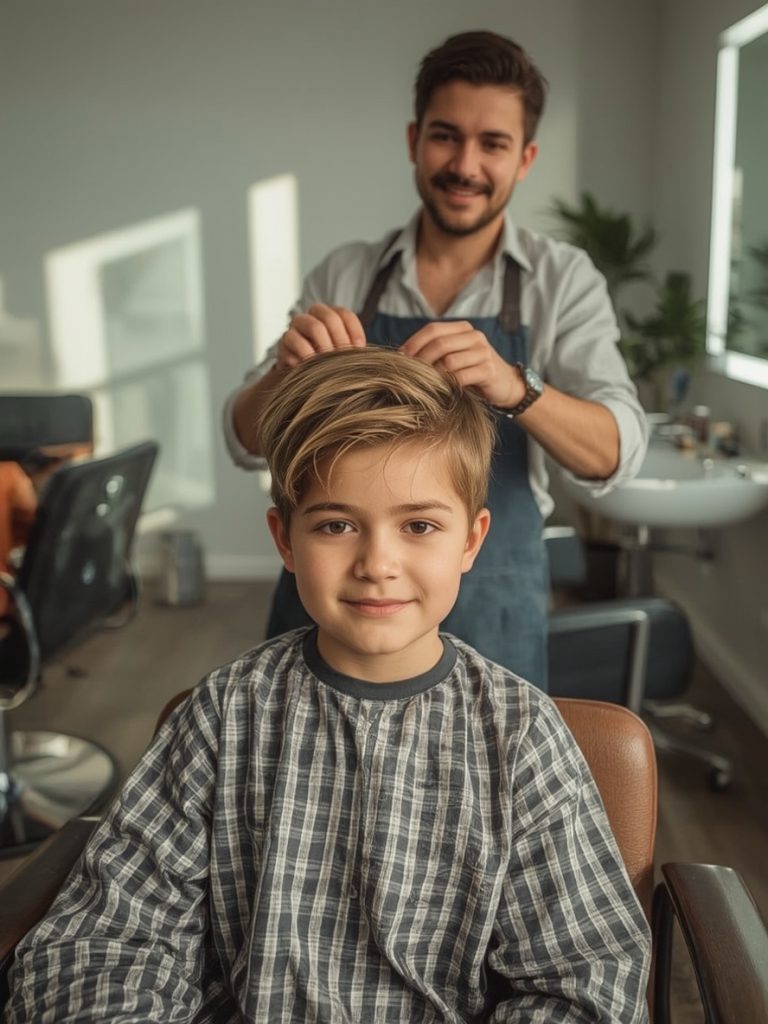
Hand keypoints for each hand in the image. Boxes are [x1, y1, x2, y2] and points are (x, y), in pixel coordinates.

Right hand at [275, 304, 365, 368]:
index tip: (359, 349)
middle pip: (329, 317)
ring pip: (313, 326)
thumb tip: (362, 352)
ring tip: (329, 363)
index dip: (354, 330)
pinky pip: (295, 342)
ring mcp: (295, 329)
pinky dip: (306, 356)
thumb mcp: (341, 356)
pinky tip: (311, 368)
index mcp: (327, 317)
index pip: (344, 314)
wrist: (298, 380)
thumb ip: (351, 350)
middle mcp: (310, 318)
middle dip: (340, 339)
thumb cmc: (324, 366)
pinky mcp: (283, 344)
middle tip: (343, 358)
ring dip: (326, 346)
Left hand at [400, 321, 524, 407]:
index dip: (414, 342)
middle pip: (440, 344)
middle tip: (411, 374)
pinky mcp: (488, 370)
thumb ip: (435, 351)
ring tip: (426, 384)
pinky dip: (448, 384)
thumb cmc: (472, 371)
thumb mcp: (454, 356)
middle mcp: (474, 336)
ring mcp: (483, 352)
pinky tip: (443, 390)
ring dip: (434, 374)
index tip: (401, 358)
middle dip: (422, 360)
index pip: (433, 329)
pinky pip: (461, 376)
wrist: (505, 384)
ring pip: (449, 361)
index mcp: (463, 329)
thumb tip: (401, 355)